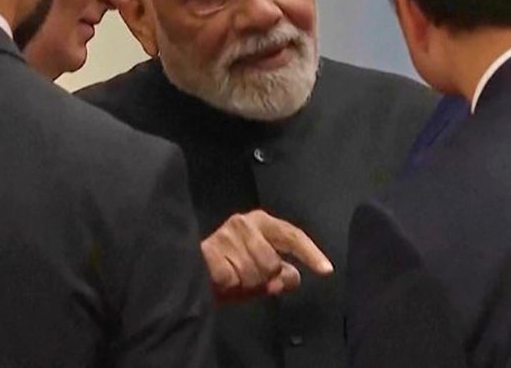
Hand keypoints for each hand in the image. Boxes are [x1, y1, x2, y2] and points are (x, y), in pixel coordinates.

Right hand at [201, 210, 332, 303]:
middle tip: (247, 281)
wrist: (183, 269)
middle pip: (272, 264)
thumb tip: (293, 279)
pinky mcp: (208, 252)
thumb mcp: (257, 271)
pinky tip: (219, 282)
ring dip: (244, 286)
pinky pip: (232, 280)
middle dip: (263, 280)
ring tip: (232, 281)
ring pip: (253, 274)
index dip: (310, 254)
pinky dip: (228, 288)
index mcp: (262, 222)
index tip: (327, 270)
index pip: (293, 236)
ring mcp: (226, 236)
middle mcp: (245, 223)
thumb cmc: (226, 268)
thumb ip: (278, 275)